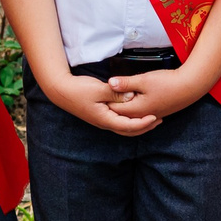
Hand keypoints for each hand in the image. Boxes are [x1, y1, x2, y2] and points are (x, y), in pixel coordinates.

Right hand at [40, 71, 161, 136]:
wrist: (60, 91)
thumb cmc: (78, 89)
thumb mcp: (99, 89)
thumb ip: (116, 93)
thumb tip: (132, 96)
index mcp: (105, 119)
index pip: (129, 126)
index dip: (143, 122)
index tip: (156, 117)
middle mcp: (104, 123)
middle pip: (128, 131)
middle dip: (144, 127)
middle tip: (159, 120)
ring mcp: (101, 120)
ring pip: (123, 128)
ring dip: (138, 125)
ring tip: (151, 119)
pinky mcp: (100, 116)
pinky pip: (118, 122)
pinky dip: (130, 121)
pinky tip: (135, 114)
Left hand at [107, 65, 208, 121]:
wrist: (190, 87)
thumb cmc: (167, 82)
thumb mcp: (144, 80)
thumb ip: (126, 83)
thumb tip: (109, 83)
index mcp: (137, 110)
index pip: (114, 109)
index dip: (105, 101)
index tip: (96, 92)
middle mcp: (142, 116)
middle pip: (121, 114)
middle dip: (111, 105)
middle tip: (100, 96)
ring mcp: (150, 115)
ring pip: (130, 114)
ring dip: (122, 107)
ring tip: (112, 99)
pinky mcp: (156, 111)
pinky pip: (139, 113)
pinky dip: (132, 108)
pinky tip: (129, 101)